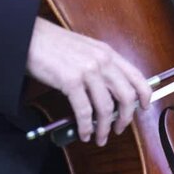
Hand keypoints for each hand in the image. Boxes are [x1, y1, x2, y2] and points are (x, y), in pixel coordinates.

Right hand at [26, 17, 150, 146]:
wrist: (29, 36)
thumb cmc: (54, 45)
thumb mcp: (86, 50)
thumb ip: (102, 67)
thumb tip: (112, 93)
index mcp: (108, 53)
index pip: (136, 76)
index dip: (144, 95)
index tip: (144, 108)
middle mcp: (102, 61)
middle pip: (125, 96)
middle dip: (125, 118)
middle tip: (119, 129)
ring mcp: (87, 70)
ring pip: (106, 108)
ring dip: (104, 128)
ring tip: (99, 137)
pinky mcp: (70, 81)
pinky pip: (84, 111)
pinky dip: (85, 126)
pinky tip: (84, 132)